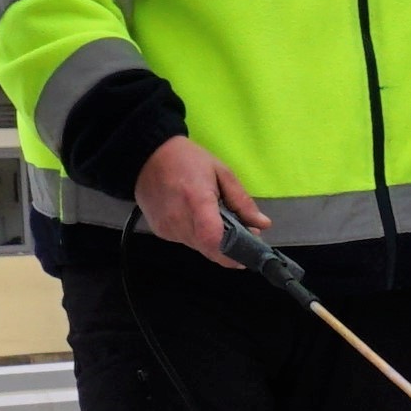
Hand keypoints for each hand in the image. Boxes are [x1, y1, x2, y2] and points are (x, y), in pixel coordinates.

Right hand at [139, 136, 266, 266]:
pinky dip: (197, 236)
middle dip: (228, 248)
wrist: (148, 155)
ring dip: (213, 241)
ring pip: (198, 247)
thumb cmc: (188, 160)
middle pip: (209, 249)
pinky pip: (185, 241)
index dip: (232, 253)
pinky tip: (198, 219)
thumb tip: (263, 225)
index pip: (213, 239)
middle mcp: (179, 220)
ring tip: (218, 221)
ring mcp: (167, 228)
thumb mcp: (221, 172)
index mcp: (196, 201)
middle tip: (242, 234)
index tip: (247, 255)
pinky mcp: (160, 232)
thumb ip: (242, 201)